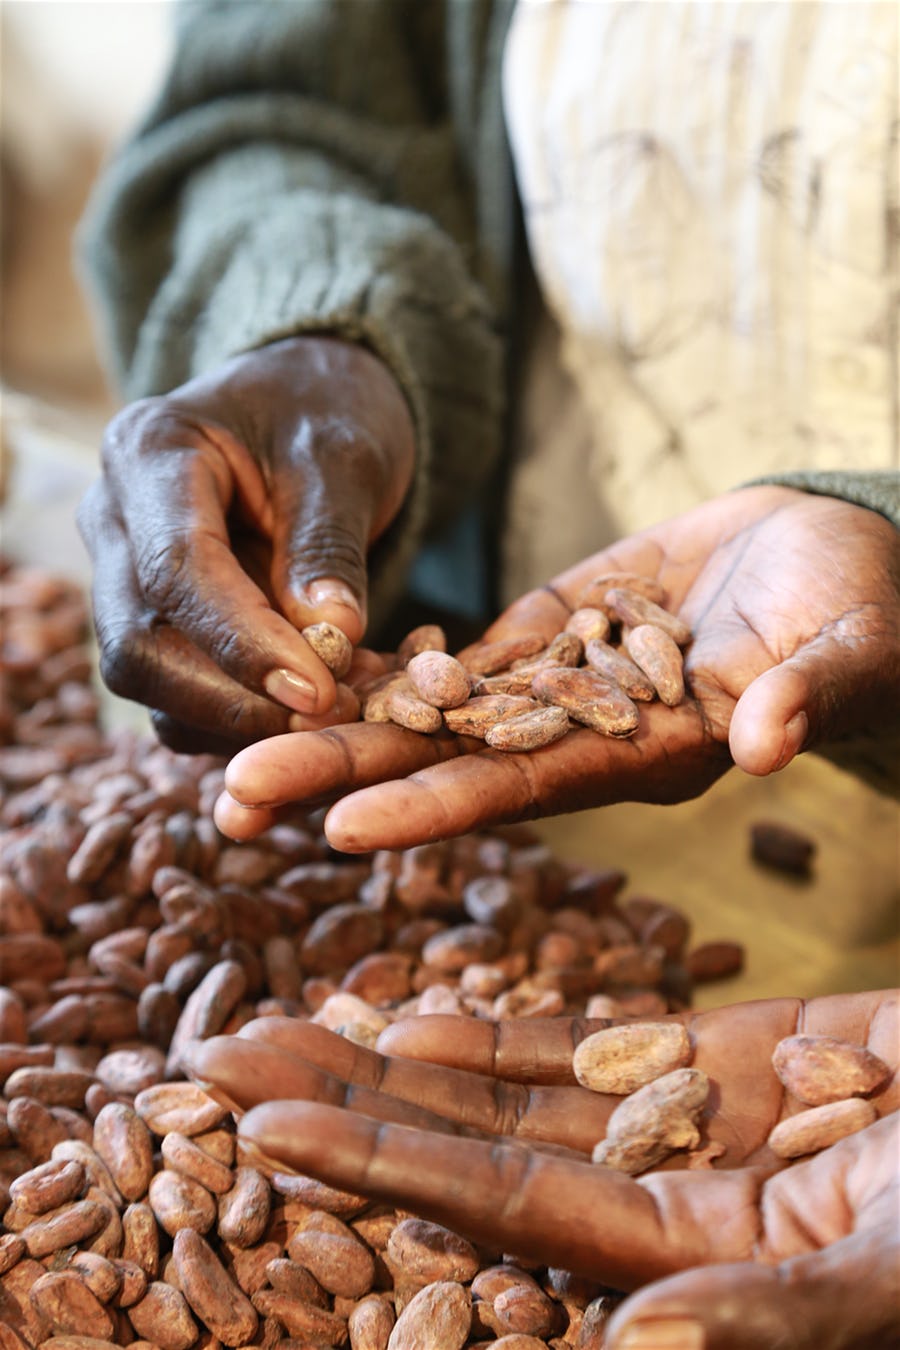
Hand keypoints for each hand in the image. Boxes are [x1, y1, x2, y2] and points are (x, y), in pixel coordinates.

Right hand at [78, 336, 414, 752]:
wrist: (309, 405)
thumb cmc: (324, 412)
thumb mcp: (345, 458)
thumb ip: (329, 543)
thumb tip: (331, 635)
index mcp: (149, 452)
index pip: (175, 568)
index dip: (243, 643)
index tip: (318, 691)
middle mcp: (114, 518)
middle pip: (138, 643)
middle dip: (232, 699)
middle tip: (330, 715)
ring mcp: (122, 576)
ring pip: (150, 683)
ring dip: (240, 717)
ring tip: (338, 705)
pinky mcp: (152, 622)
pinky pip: (179, 697)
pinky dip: (244, 717)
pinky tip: (314, 704)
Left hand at [183, 990, 898, 1349]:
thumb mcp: (897, 1272)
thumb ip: (776, 1321)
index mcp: (697, 1271)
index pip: (500, 1210)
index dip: (377, 1163)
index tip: (256, 1119)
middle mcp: (677, 1210)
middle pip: (477, 1147)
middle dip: (346, 1102)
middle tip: (212, 1056)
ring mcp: (705, 1132)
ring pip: (522, 1090)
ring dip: (401, 1057)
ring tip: (286, 1019)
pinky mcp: (748, 1065)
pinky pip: (606, 1046)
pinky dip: (514, 1032)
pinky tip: (424, 1015)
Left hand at [213, 485, 899, 848]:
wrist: (836, 553)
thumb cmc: (866, 606)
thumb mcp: (852, 645)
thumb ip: (808, 692)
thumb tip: (767, 740)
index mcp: (653, 756)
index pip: (528, 790)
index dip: (438, 805)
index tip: (339, 824)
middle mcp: (588, 736)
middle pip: (449, 760)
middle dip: (342, 774)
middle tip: (228, 797)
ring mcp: (560, 683)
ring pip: (434, 709)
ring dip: (338, 720)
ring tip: (231, 736)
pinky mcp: (550, 629)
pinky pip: (458, 654)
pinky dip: (386, 662)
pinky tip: (305, 665)